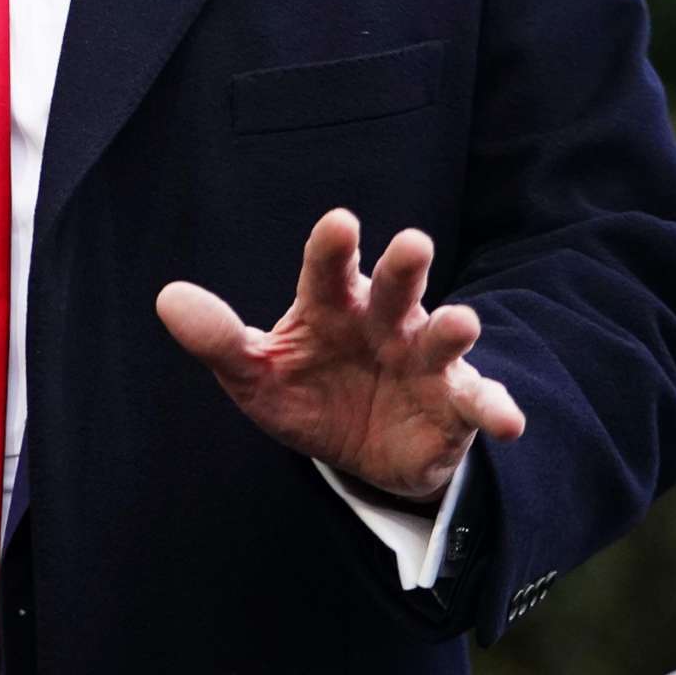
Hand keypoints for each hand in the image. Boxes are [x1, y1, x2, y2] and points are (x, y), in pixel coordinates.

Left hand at [155, 208, 525, 500]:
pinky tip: (508, 421)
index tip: (339, 224)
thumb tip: (167, 299)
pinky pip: (479, 403)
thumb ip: (219, 339)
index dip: (334, 247)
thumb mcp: (257, 373)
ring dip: (453, 327)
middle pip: (395, 285)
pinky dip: (496, 408)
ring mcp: (424, 359)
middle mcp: (384, 320)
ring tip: (460, 322)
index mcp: (333, 304)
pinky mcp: (454, 405)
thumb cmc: (308, 390)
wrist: (360, 450)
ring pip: (442, 336)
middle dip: (402, 266)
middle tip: (410, 244)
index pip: (329, 268)